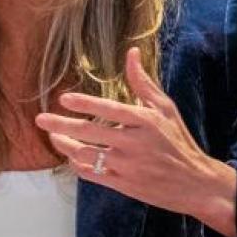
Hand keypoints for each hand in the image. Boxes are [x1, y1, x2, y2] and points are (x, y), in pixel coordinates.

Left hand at [34, 48, 236, 236]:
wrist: (195, 183)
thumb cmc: (178, 140)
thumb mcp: (165, 107)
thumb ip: (143, 82)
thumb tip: (131, 52)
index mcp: (145, 121)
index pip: (110, 109)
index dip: (85, 103)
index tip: (63, 99)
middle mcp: (134, 143)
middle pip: (90, 133)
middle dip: (61, 125)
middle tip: (40, 119)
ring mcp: (128, 166)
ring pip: (87, 155)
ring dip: (65, 146)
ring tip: (54, 136)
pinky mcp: (124, 184)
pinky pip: (93, 175)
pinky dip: (78, 166)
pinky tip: (71, 157)